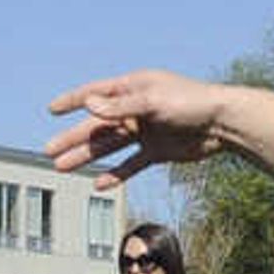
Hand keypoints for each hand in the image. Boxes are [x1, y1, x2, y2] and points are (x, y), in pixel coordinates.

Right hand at [44, 69, 228, 184]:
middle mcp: (136, 109)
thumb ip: (120, 107)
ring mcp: (146, 131)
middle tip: (49, 151)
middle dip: (73, 138)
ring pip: (109, 146)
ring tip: (62, 167)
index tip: (52, 109)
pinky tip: (100, 184)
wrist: (224, 124)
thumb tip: (88, 105)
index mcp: (134, 88)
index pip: (97, 94)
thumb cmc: (192, 103)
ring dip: (86, 156)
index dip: (74, 101)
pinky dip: (116, 174)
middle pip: (97, 125)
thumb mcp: (152, 102)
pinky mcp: (157, 151)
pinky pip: (131, 164)